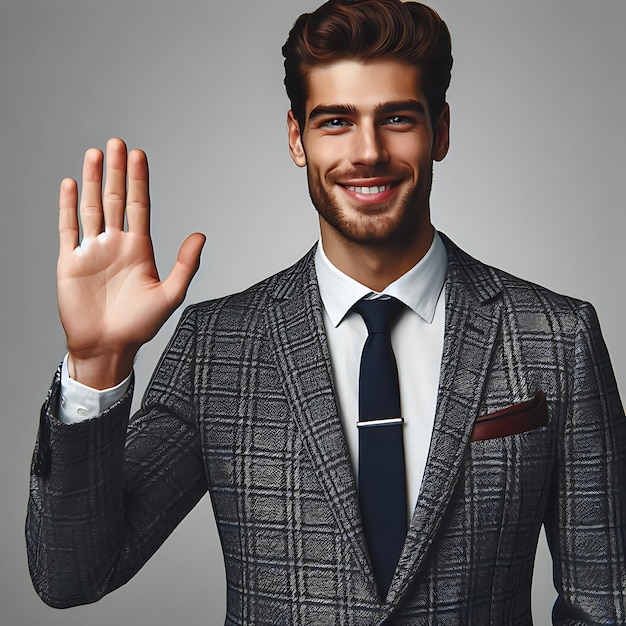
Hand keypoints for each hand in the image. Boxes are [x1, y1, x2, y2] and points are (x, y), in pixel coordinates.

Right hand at [57, 138, 204, 388]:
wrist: (107, 347)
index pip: (138, 205)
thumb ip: (185, 265)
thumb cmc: (140, 325)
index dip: (138, 180)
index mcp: (139, 249)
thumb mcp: (170, 295)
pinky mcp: (71, 261)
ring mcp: (92, 250)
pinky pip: (68, 227)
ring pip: (90, 207)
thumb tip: (201, 236)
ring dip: (91, 180)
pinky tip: (69, 184)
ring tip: (94, 154)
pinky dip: (67, 206)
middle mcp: (115, 244)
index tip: (138, 154)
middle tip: (116, 143)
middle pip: (114, 198)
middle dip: (115, 171)